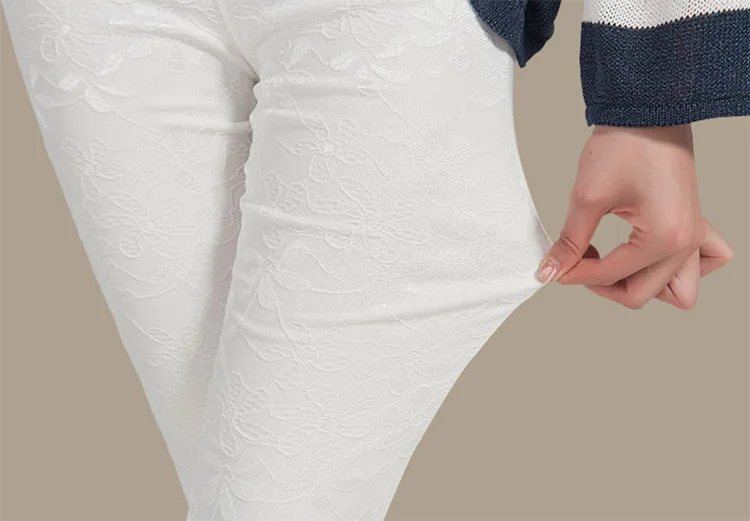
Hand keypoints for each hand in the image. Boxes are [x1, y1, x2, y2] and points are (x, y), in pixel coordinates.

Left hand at [535, 124, 731, 308]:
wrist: (648, 112)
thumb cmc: (624, 145)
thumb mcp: (587, 197)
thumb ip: (570, 242)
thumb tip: (551, 270)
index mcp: (665, 239)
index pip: (612, 275)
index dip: (574, 275)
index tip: (552, 269)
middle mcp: (687, 243)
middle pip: (641, 293)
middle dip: (603, 284)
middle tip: (577, 261)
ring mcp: (695, 234)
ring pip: (676, 290)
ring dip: (641, 285)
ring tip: (610, 260)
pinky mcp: (694, 223)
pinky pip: (702, 262)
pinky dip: (677, 269)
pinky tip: (646, 254)